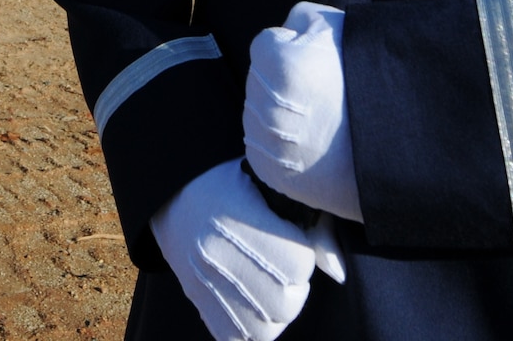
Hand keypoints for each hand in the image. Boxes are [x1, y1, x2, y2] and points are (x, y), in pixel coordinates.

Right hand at [151, 159, 337, 340]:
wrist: (173, 195)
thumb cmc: (231, 185)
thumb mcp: (268, 186)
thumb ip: (310, 223)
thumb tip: (339, 272)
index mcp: (235, 218)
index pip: (298, 262)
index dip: (304, 253)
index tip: (293, 240)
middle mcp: (215, 255)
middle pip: (284, 301)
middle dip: (296, 287)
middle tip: (287, 267)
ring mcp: (203, 283)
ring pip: (265, 327)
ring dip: (278, 312)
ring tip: (273, 287)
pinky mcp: (197, 301)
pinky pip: (238, 337)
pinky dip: (254, 327)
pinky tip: (255, 303)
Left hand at [244, 2, 359, 222]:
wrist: (396, 152)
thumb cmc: (372, 81)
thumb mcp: (344, 28)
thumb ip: (304, 18)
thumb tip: (286, 30)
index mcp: (280, 65)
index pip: (266, 44)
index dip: (293, 48)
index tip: (318, 62)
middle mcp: (266, 104)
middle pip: (261, 78)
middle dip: (282, 79)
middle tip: (320, 91)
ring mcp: (266, 141)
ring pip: (258, 112)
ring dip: (278, 110)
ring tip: (319, 118)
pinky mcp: (270, 172)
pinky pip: (261, 146)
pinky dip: (278, 142)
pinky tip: (310, 141)